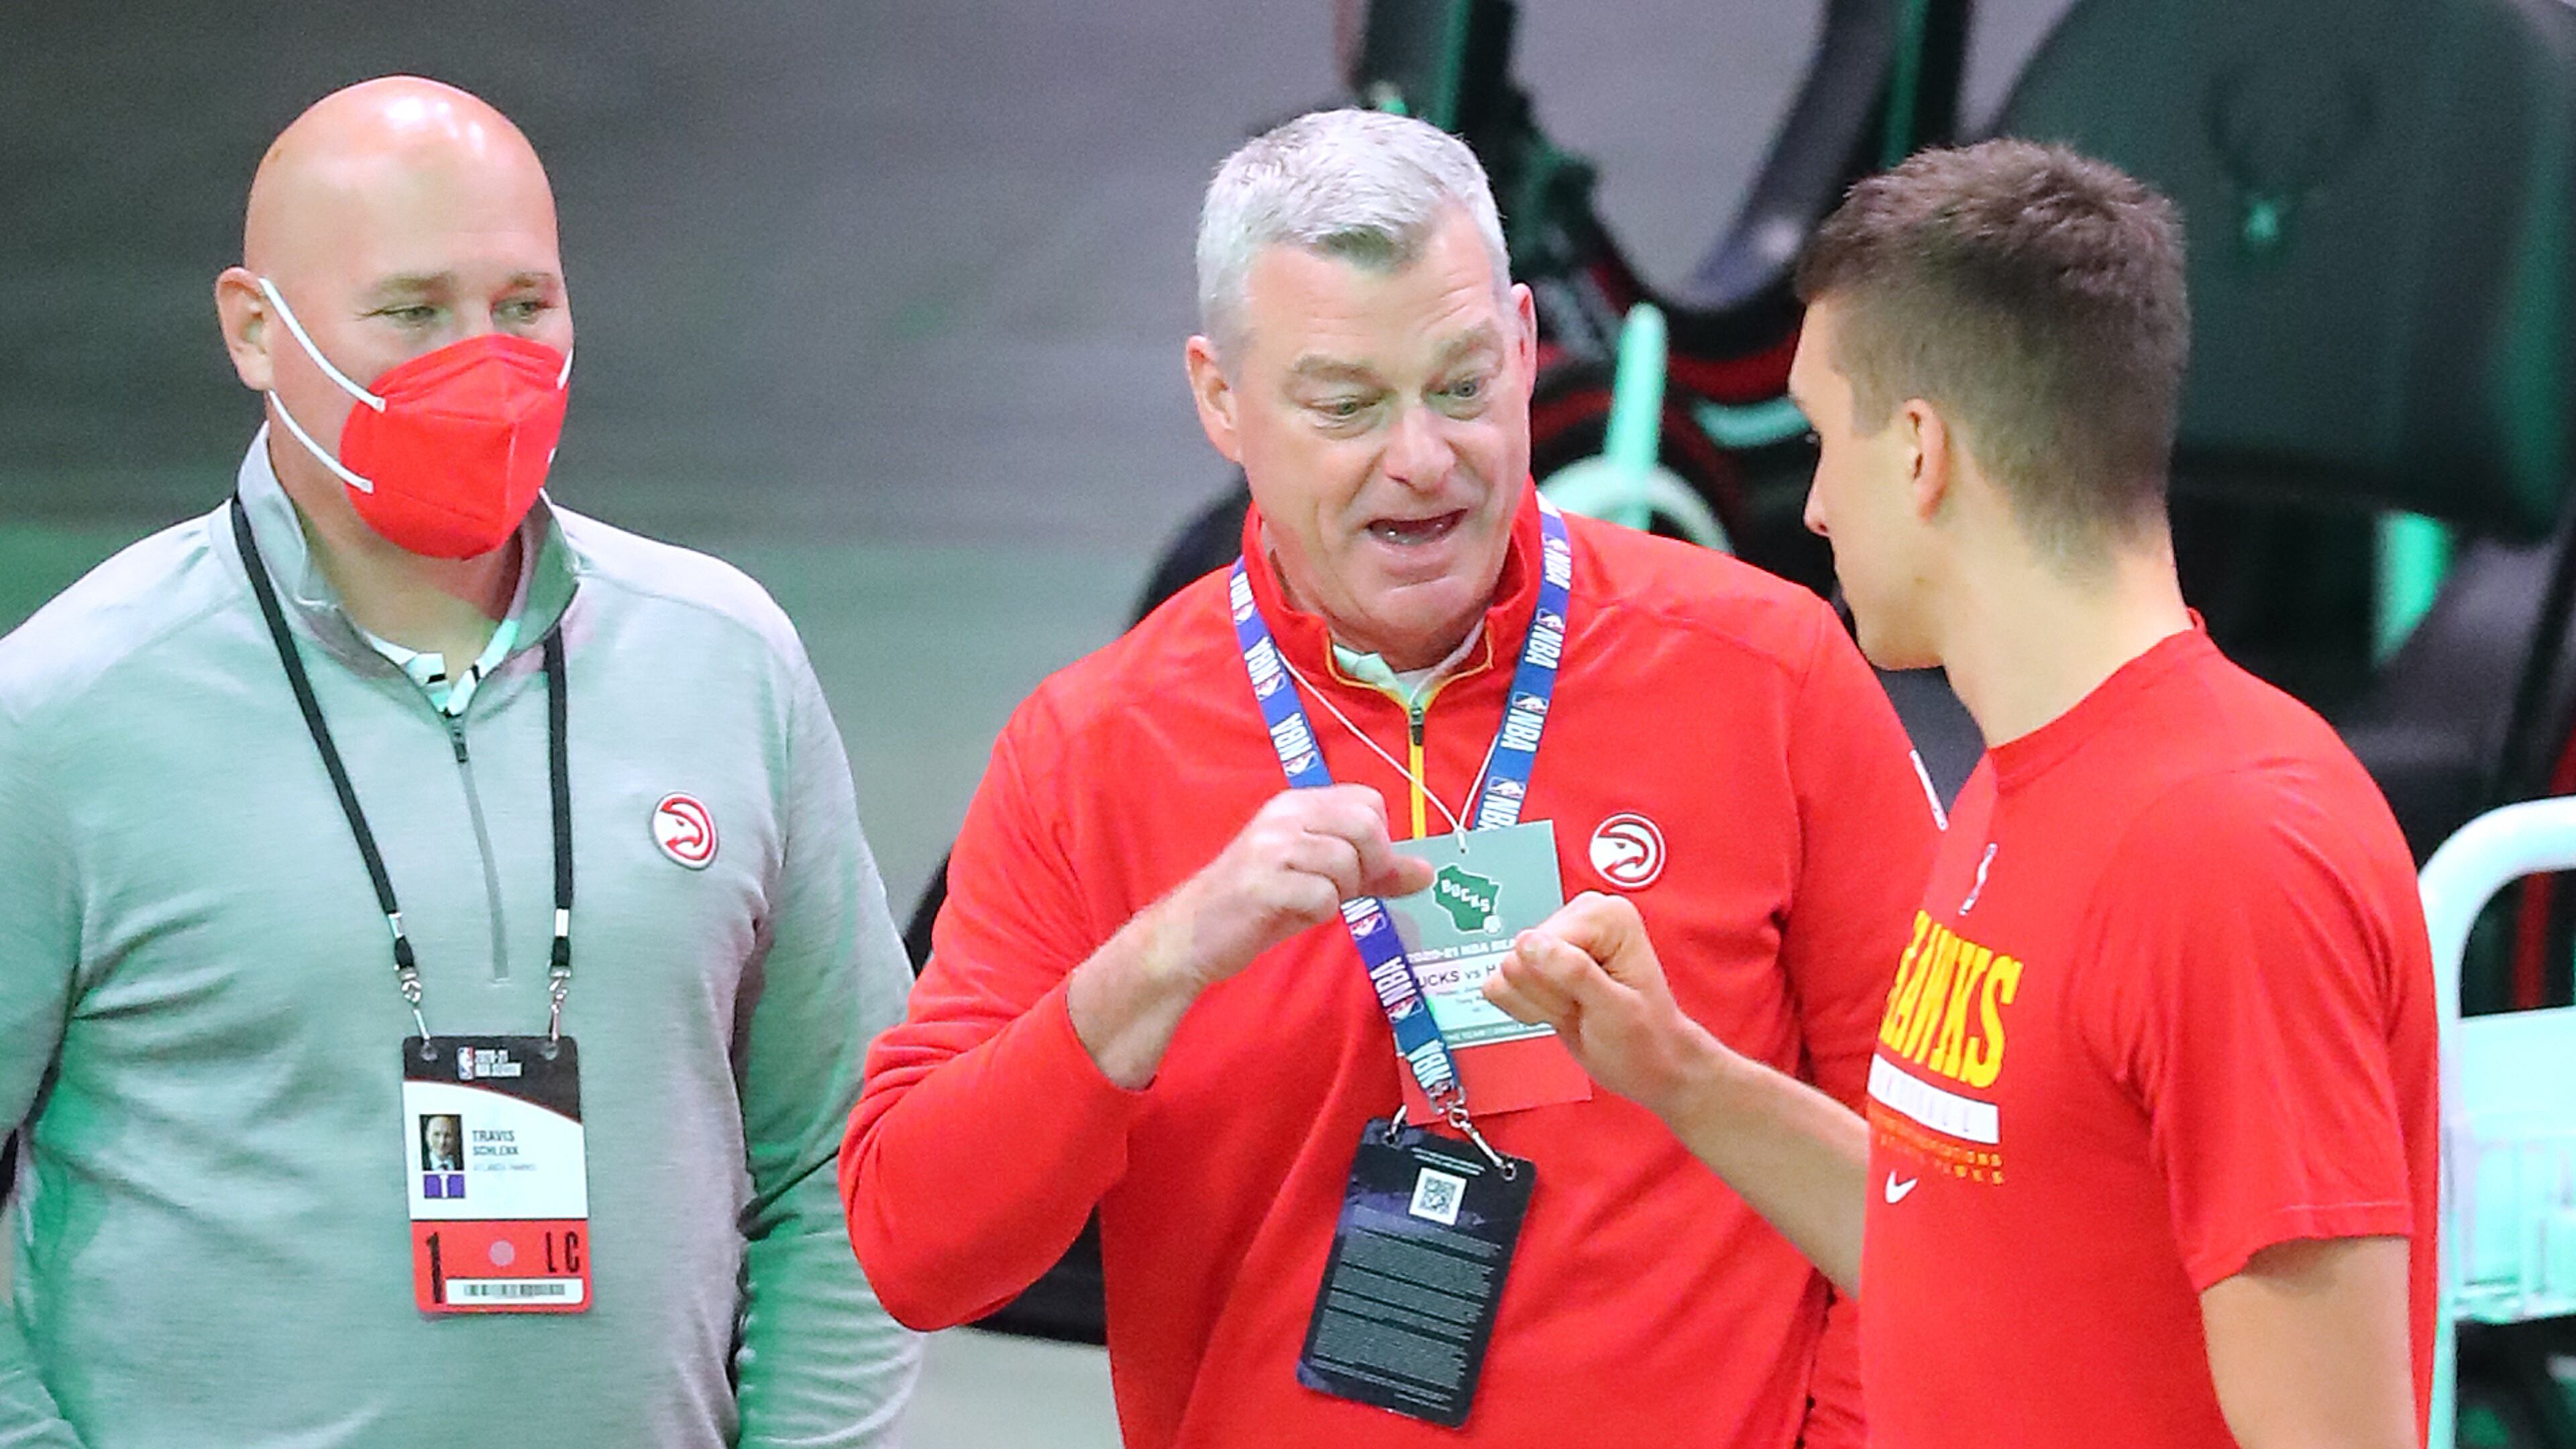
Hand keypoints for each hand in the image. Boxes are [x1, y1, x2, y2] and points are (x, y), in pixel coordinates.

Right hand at [1154, 784, 1434, 990]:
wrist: (1193, 934)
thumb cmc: (1260, 903)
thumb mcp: (1321, 879)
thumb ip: (1374, 872)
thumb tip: (1427, 872)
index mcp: (1298, 804)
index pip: (1370, 802)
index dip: (1379, 841)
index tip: (1359, 869)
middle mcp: (1284, 815)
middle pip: (1367, 826)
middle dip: (1369, 867)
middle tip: (1341, 889)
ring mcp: (1271, 846)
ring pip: (1347, 863)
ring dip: (1339, 894)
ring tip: (1307, 902)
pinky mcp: (1261, 882)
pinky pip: (1323, 896)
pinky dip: (1317, 914)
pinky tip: (1291, 913)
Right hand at [1483, 891, 1729, 1117]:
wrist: (1649, 1065)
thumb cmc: (1646, 1040)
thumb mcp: (1616, 1009)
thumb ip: (1573, 972)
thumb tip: (1528, 943)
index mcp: (1605, 915)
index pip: (1539, 943)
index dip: (1559, 984)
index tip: (1590, 999)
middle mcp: (1578, 919)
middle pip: (1519, 957)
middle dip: (1549, 995)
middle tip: (1585, 1007)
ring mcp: (1556, 940)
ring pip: (1506, 973)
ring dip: (1540, 1004)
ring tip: (1578, 1008)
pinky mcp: (1537, 963)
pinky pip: (1499, 985)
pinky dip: (1527, 1008)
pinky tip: (1561, 1010)